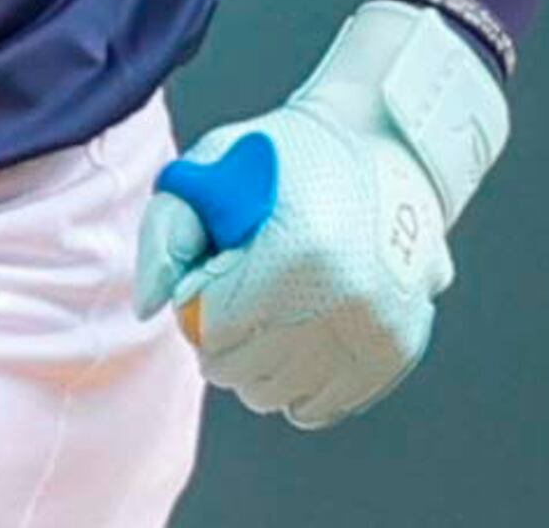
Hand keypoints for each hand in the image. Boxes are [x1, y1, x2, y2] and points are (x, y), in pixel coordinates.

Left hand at [134, 0, 511, 428]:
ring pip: (277, 395)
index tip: (220, 266)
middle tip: (241, 291)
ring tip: (272, 311)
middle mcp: (344, 298)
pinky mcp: (397, 348)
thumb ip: (167, 231)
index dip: (200, 297)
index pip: (209, 324)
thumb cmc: (291, 154)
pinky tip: (302, 337)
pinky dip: (301, 382)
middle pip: (240, 369)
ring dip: (259, 364)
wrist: (388, 144)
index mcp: (296, 251)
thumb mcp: (216, 164)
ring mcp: (376, 329)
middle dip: (224, 337)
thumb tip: (151, 306)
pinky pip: (322, 405)